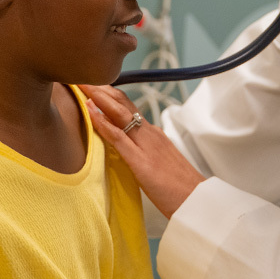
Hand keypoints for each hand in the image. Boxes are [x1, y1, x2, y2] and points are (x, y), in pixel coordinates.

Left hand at [80, 84, 205, 218]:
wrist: (197, 201)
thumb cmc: (181, 188)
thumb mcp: (161, 164)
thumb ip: (147, 154)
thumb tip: (131, 152)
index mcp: (154, 135)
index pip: (129, 108)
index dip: (111, 95)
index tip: (95, 86)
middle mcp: (150, 134)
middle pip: (123, 104)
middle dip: (102, 89)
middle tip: (83, 77)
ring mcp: (146, 145)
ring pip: (120, 113)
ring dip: (99, 97)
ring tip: (82, 85)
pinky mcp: (141, 160)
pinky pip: (118, 136)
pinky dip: (102, 121)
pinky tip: (90, 111)